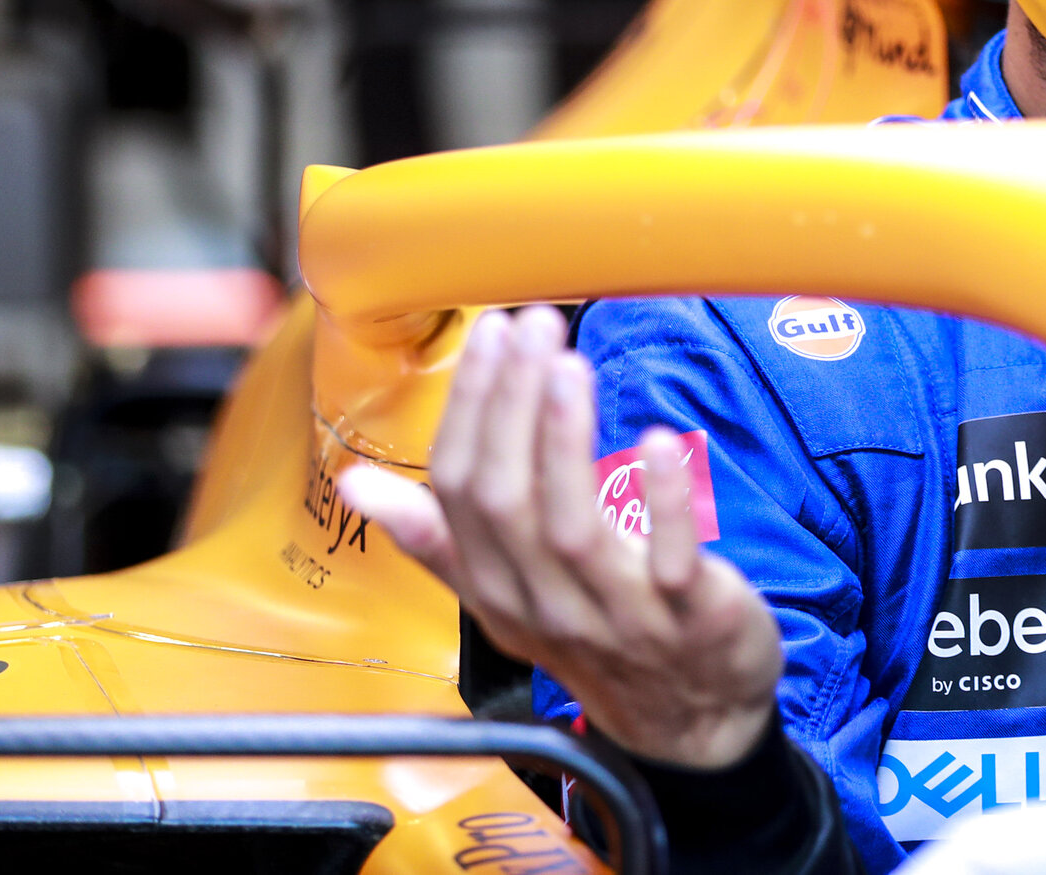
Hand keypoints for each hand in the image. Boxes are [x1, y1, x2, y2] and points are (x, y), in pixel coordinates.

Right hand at [339, 305, 781, 768]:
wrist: (691, 721)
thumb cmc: (599, 637)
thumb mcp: (507, 597)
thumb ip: (439, 539)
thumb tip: (355, 484)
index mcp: (497, 591)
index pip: (459, 494)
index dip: (469, 409)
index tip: (489, 335)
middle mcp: (544, 605)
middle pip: (505, 501)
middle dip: (510, 404)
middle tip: (532, 324)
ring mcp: (615, 615)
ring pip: (569, 528)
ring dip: (563, 439)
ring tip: (567, 365)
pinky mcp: (687, 617)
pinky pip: (669, 558)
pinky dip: (662, 500)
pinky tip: (657, 439)